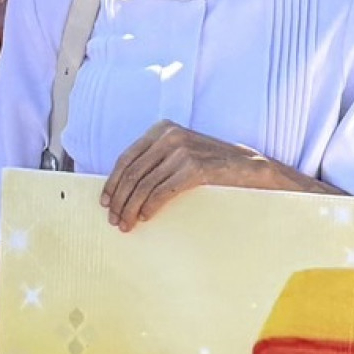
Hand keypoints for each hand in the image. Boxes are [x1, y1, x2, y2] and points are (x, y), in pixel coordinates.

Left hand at [100, 123, 271, 231]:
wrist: (248, 167)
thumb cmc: (211, 164)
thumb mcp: (179, 152)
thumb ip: (155, 159)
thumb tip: (122, 186)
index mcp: (162, 129)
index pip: (126, 158)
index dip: (112, 183)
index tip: (105, 202)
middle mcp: (169, 136)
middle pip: (132, 173)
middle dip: (120, 200)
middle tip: (114, 219)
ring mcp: (182, 151)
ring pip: (144, 185)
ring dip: (131, 208)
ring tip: (127, 224)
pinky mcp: (194, 168)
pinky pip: (162, 192)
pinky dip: (150, 207)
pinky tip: (145, 217)